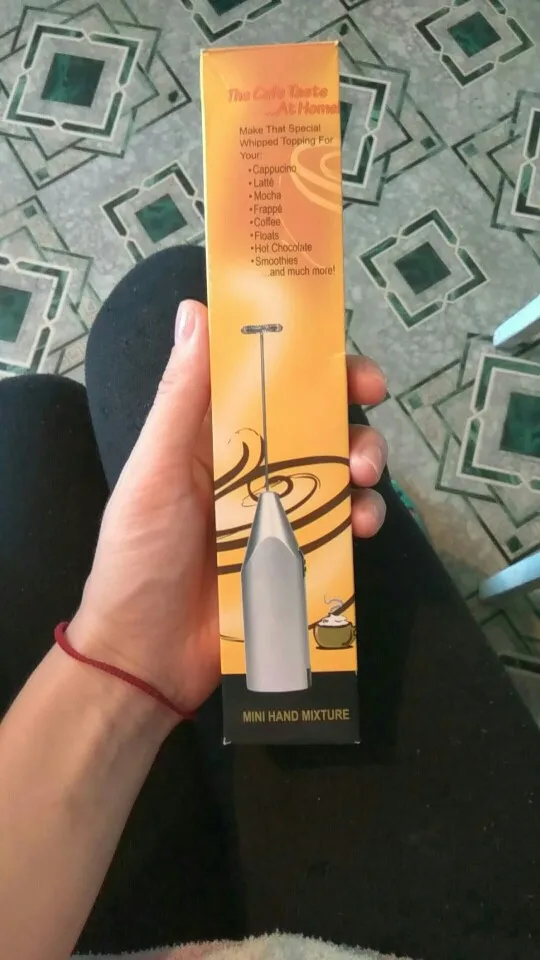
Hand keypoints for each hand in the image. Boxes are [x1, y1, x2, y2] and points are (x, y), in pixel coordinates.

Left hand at [69, 301, 386, 722]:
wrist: (148, 655)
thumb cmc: (140, 555)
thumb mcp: (156, 471)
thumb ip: (181, 398)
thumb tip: (195, 309)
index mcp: (215, 436)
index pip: (267, 379)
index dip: (306, 355)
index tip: (336, 345)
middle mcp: (253, 467)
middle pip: (316, 419)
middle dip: (348, 401)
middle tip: (372, 396)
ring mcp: (282, 513)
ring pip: (340, 469)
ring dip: (364, 458)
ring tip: (362, 476)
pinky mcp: (302, 556)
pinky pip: (345, 526)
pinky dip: (363, 518)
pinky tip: (361, 526)